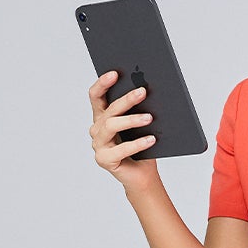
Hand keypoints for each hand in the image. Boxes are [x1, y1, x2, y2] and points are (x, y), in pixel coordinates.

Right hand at [88, 69, 157, 185]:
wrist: (142, 174)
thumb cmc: (142, 146)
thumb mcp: (141, 124)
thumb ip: (139, 109)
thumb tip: (147, 90)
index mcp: (102, 116)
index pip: (96, 96)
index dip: (103, 83)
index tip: (115, 73)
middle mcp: (97, 129)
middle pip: (109, 110)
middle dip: (126, 99)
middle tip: (142, 91)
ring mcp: (98, 145)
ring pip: (112, 126)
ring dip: (132, 120)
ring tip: (149, 118)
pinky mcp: (104, 160)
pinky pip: (120, 150)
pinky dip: (137, 144)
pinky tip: (151, 139)